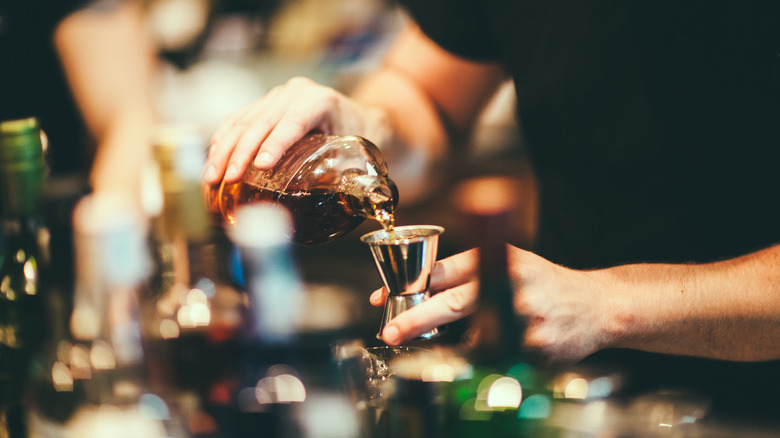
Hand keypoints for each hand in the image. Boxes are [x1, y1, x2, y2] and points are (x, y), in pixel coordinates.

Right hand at [204, 76, 384, 184]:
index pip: (294, 122)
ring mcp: (277, 96)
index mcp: (321, 101)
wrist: (361, 119)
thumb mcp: (357, 154)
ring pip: (243, 120)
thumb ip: (339, 173)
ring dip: (224, 150)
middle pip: (261, 121)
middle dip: (240, 152)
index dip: (275, 143)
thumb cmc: (361, 138)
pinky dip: (222, 143)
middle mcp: (296, 93)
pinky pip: (236, 121)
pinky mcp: (263, 104)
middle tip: (228, 179)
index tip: (261, 166)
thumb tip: (319, 206)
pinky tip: (213, 163)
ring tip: (212, 177)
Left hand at [370, 245, 615, 365]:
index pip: (446, 270)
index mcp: (501, 258)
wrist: (598, 306)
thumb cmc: (545, 283)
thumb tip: (420, 290)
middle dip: (416, 319)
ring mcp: (525, 318)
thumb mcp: (510, 262)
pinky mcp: (536, 348)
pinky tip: (514, 344)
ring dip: (464, 345)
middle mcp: (512, 284)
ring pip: (472, 340)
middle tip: (391, 333)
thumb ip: (469, 272)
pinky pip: (497, 358)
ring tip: (495, 332)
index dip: (411, 285)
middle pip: (453, 303)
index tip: (384, 298)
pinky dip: (494, 356)